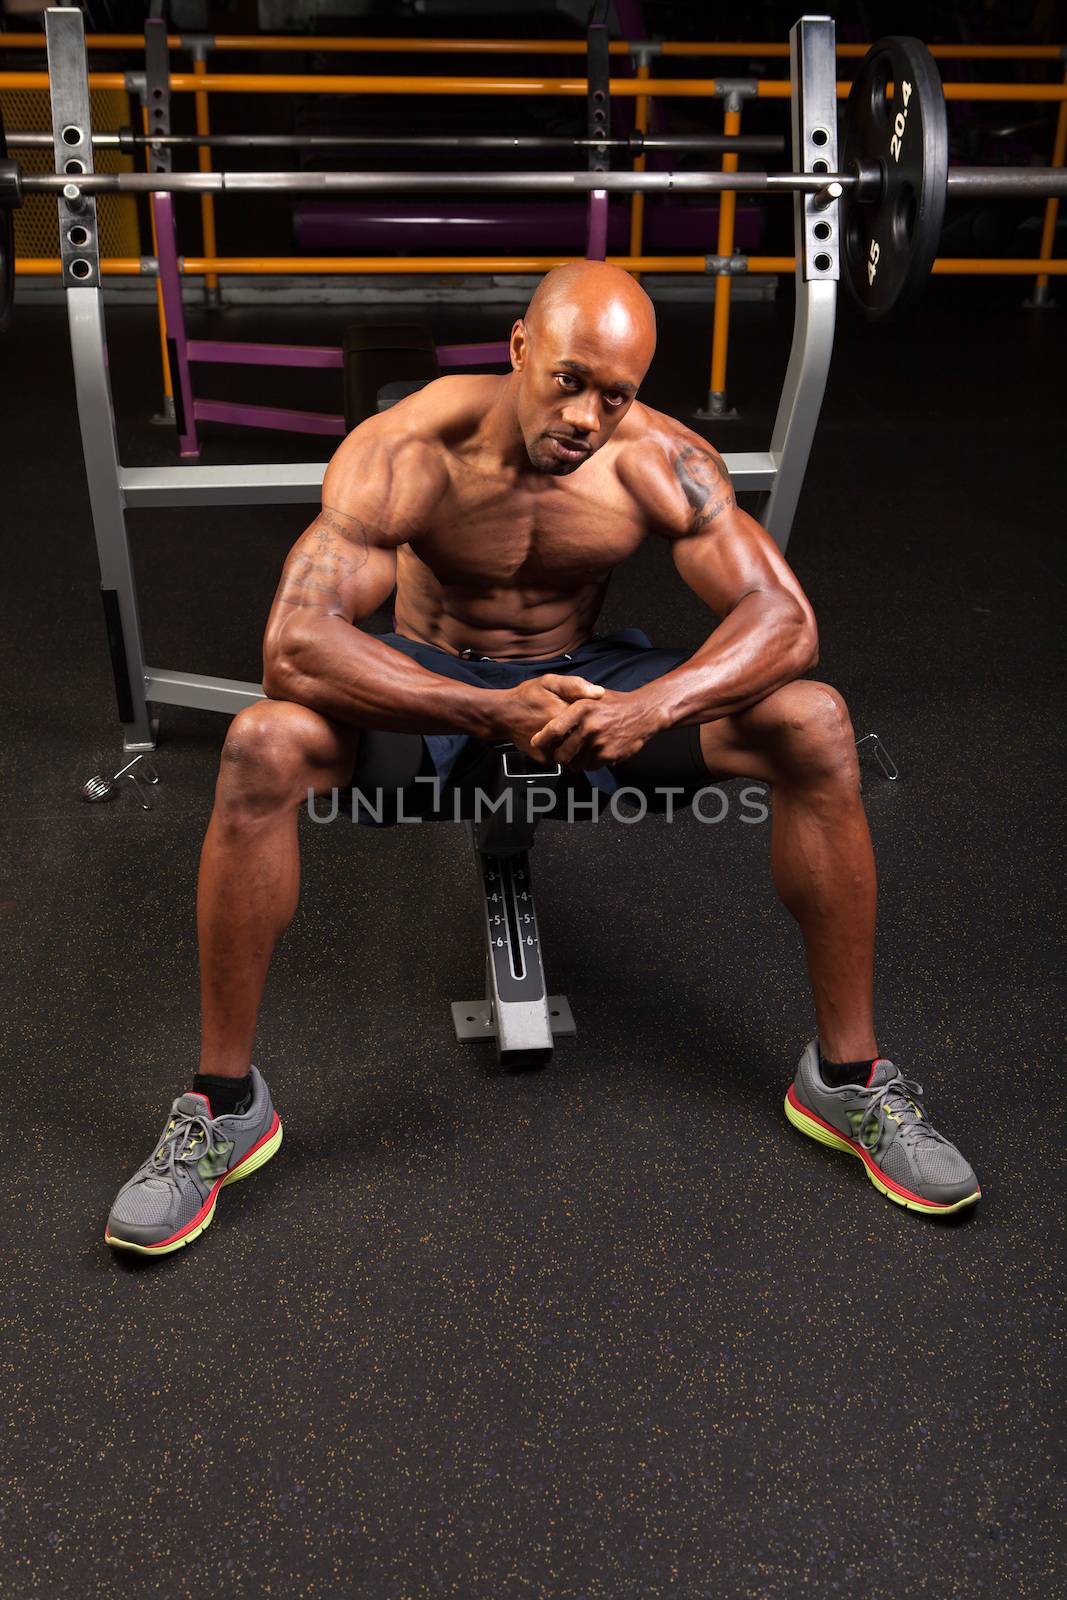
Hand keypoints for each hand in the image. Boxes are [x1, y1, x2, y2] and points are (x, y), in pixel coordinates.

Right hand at [493, 675, 604, 760]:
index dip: (596, 715)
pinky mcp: (545, 758)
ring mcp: (551, 749)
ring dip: (579, 743)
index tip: (595, 711)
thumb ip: (574, 685)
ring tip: (576, 733)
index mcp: (563, 714)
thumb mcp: (549, 682)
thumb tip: (599, 692)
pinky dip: (567, 751)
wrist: (502, 715)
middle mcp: (559, 735)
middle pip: (586, 737)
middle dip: (589, 730)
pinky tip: (564, 740)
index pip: (592, 718)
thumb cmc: (526, 696)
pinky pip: (564, 758)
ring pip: (576, 750)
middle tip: (587, 723)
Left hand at [530, 689, 662, 769]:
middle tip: (559, 754)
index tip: (535, 743)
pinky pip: (590, 766)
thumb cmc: (615, 704)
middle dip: (558, 757)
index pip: (553, 729)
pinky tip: (593, 753)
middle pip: (561, 753)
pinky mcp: (609, 755)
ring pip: (575, 763)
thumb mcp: (591, 695)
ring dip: (574, 762)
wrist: (644, 713)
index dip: (542, 739)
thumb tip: (550, 719)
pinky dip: (589, 764)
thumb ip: (571, 704)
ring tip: (579, 753)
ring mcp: (599, 743)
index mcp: (582, 709)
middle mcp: (589, 726)